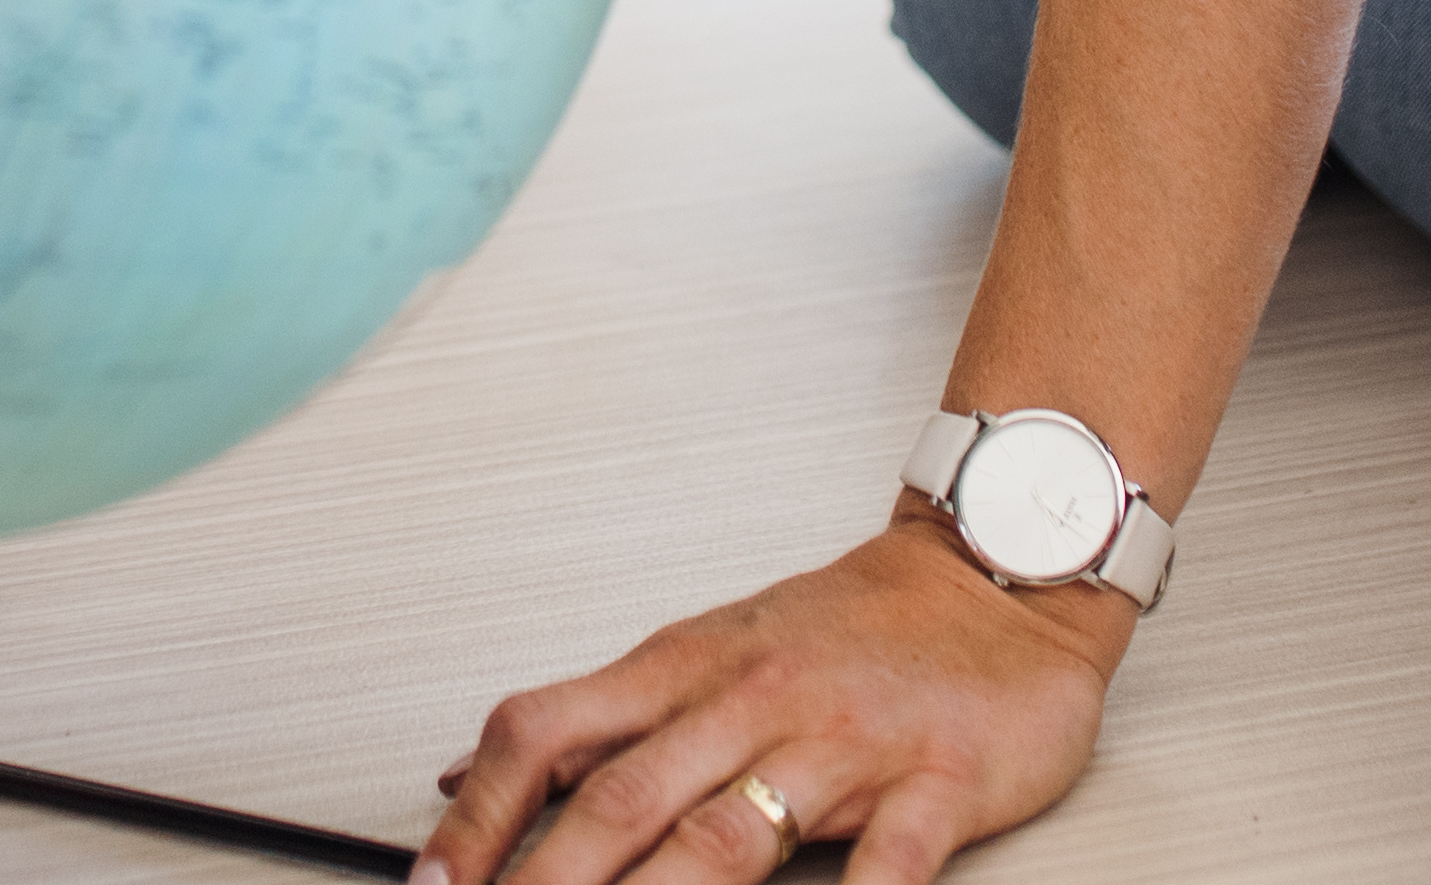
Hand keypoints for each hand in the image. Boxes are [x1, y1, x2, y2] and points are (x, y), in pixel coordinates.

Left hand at [419, 519, 1121, 883]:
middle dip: (545, 883)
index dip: (477, 814)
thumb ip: (595, 722)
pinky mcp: (939, 781)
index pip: (545, 732)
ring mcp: (843, 742)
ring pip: (728, 834)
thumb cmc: (854, 628)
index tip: (432, 882)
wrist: (998, 576)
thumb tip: (460, 782)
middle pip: (622, 799)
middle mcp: (750, 699)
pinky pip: (889, 863)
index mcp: (683, 667)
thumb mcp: (705, 653)